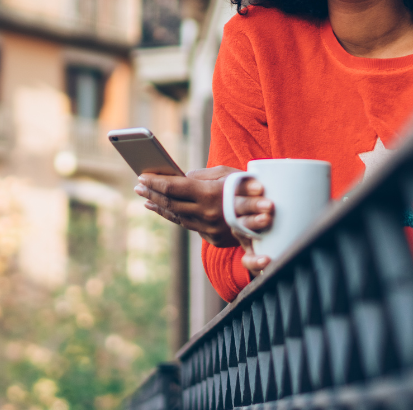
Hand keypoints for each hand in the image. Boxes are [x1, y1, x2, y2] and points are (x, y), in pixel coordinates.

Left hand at [135, 167, 275, 273]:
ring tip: (145, 198)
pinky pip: (187, 224)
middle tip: (138, 186)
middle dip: (152, 194)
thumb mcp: (227, 173)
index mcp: (209, 194)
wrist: (275, 217)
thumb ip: (201, 175)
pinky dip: (172, 216)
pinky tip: (162, 209)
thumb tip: (180, 177)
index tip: (141, 176)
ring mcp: (209, 228)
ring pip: (176, 216)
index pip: (174, 187)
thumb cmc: (249, 186)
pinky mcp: (212, 238)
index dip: (155, 182)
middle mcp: (206, 213)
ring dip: (158, 206)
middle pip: (171, 203)